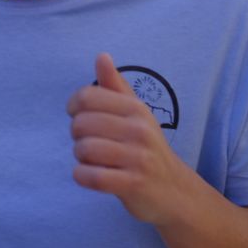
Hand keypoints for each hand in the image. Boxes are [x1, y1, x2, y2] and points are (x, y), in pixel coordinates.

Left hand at [67, 53, 189, 224]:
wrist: (174, 191)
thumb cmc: (146, 148)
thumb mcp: (135, 114)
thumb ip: (114, 86)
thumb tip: (101, 56)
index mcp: (136, 108)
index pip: (87, 97)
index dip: (74, 107)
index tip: (80, 117)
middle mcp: (139, 129)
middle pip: (81, 123)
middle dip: (77, 136)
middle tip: (89, 143)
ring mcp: (138, 157)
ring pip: (84, 149)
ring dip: (80, 157)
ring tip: (92, 160)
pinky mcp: (133, 184)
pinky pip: (92, 176)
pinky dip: (82, 176)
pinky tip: (89, 175)